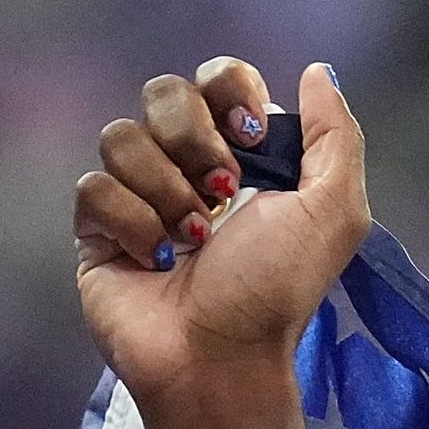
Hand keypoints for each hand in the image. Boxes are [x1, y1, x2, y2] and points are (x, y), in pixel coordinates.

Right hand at [72, 58, 372, 428]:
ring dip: (168, 193)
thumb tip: (316, 72)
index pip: (220, 78)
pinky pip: (93, 187)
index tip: (253, 138)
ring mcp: (138, 193)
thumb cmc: (277, 289)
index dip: (229, 94)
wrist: (221, 356)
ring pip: (121, 137)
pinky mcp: (97, 227)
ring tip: (194, 243)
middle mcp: (188, 165)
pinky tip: (158, 263)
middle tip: (224, 196)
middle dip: (196, 143)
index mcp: (245, 154)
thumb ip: (334, 136)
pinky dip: (133, 226)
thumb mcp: (334, 212)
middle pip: (165, 94)